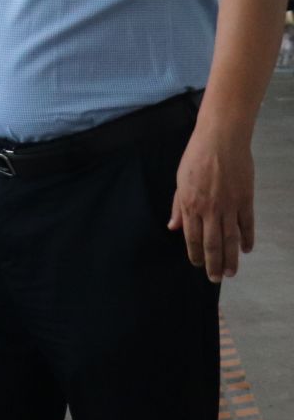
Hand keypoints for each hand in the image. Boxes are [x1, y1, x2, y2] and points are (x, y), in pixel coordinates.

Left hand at [169, 121, 254, 278]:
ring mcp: (229, 206)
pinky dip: (247, 239)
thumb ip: (177, 205)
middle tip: (216, 279)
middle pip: (212, 243)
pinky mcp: (245, 200)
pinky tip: (246, 250)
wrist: (221, 140)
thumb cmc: (196, 157)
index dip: (195, 254)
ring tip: (231, 273)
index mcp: (189, 204)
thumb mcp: (179, 180)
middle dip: (213, 264)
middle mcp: (209, 209)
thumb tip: (172, 226)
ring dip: (231, 258)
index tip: (198, 266)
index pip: (191, 237)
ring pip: (230, 239)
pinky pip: (247, 225)